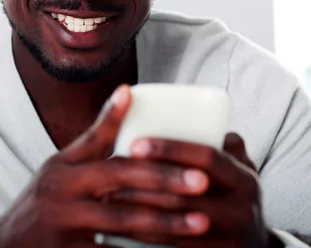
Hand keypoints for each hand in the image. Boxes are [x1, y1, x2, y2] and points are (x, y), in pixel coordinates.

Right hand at [0, 86, 210, 247]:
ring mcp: (65, 227)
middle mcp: (62, 194)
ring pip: (123, 223)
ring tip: (201, 221)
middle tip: (202, 183)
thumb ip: (95, 136)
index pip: (108, 154)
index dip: (140, 146)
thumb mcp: (61, 165)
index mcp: (63, 169)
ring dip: (165, 222)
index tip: (180, 144)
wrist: (5, 245)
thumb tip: (129, 91)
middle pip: (120, 186)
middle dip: (166, 184)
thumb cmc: (43, 200)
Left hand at [110, 134, 276, 247]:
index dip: (170, 149)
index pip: (207, 157)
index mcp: (244, 179)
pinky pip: (172, 247)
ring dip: (136, 209)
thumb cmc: (233, 198)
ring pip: (174, 222)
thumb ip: (221, 145)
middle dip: (144, 182)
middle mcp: (241, 209)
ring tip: (106, 196)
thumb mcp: (237, 171)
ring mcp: (229, 238)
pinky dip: (143, 237)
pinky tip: (120, 226)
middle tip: (111, 171)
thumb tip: (197, 117)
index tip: (135, 144)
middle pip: (184, 192)